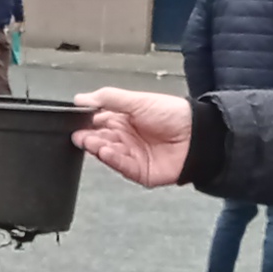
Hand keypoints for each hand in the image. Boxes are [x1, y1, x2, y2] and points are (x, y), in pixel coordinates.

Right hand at [69, 87, 193, 186]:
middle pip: (101, 139)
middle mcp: (127, 138)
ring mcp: (133, 156)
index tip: (74, 120)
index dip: (87, 122)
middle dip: (89, 137)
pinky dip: (112, 160)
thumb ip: (108, 99)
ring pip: (109, 153)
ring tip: (89, 142)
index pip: (99, 122)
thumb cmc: (172, 113)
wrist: (198, 134)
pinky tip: (105, 152)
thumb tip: (80, 99)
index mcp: (125, 120)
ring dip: (98, 148)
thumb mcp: (137, 100)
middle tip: (78, 134)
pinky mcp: (140, 172)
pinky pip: (122, 167)